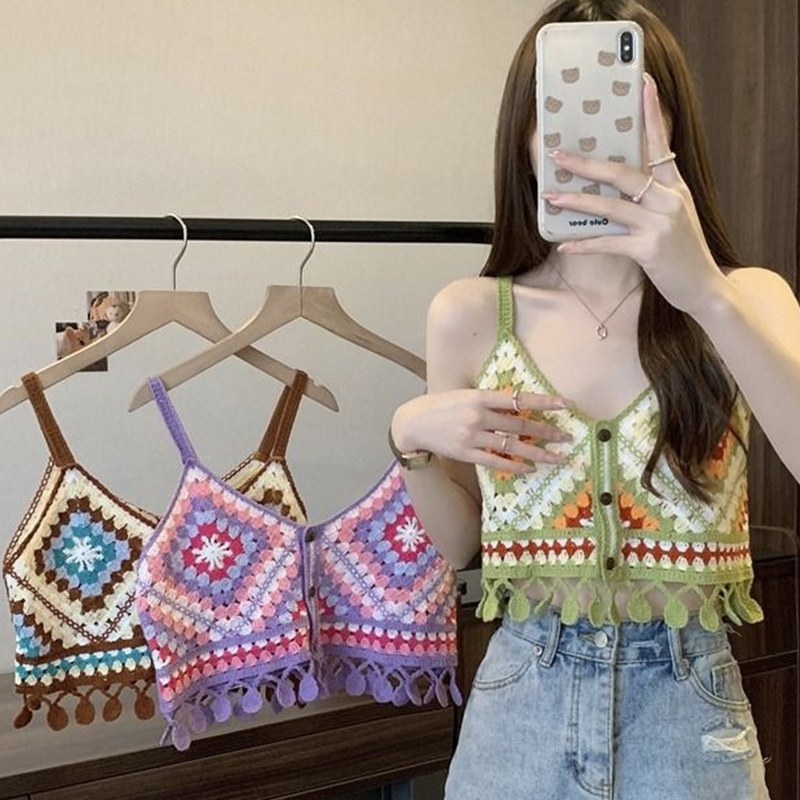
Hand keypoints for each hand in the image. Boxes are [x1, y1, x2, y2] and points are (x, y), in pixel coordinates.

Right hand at [392, 388, 572, 472]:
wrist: (413, 422)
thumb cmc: (441, 405)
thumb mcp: (465, 394)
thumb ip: (489, 400)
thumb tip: (518, 404)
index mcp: (480, 397)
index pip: (520, 398)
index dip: (545, 401)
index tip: (566, 404)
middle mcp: (479, 416)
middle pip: (521, 424)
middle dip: (547, 431)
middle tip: (567, 437)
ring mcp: (472, 436)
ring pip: (512, 445)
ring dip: (537, 453)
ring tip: (556, 458)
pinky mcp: (466, 453)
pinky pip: (495, 461)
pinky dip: (513, 465)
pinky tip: (529, 469)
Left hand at [541, 73, 725, 314]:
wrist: (704, 287)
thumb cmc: (682, 252)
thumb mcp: (674, 216)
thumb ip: (651, 197)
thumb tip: (614, 186)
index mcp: (675, 187)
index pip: (661, 142)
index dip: (651, 112)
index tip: (642, 82)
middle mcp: (668, 200)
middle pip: (623, 173)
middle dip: (587, 164)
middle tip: (558, 155)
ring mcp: (660, 224)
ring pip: (611, 206)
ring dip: (577, 201)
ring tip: (551, 197)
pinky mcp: (650, 250)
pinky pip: (609, 243)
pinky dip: (585, 244)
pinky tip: (565, 246)